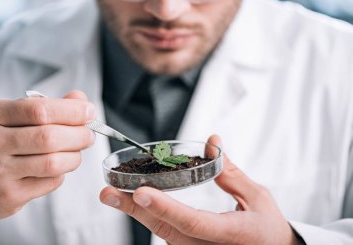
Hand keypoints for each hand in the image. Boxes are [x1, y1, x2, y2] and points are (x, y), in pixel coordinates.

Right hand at [0, 90, 94, 219]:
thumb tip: (81, 101)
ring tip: (77, 151)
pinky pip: (50, 182)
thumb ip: (47, 106)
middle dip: (79, 135)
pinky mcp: (9, 195)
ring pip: (53, 163)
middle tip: (89, 135)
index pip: (40, 110)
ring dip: (75, 156)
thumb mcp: (13, 117)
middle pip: (49, 137)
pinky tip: (58, 167)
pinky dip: (62, 173)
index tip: (89, 112)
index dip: (72, 111)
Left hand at [100, 135, 297, 244]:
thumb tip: (212, 142)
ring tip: (112, 194)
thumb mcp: (257, 197)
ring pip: (161, 232)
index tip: (141, 193)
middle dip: (134, 210)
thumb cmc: (267, 227)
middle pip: (166, 229)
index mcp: (229, 234)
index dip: (166, 208)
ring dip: (136, 212)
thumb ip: (231, 172)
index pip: (192, 222)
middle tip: (108, 193)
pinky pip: (166, 232)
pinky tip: (133, 201)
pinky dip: (149, 216)